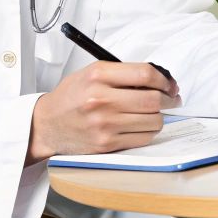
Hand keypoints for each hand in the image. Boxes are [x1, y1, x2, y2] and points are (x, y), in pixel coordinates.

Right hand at [29, 61, 179, 161]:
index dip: (165, 80)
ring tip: (152, 113)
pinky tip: (141, 126)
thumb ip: (122, 73)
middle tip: (171, 98)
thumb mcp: (91, 74)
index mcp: (98, 76)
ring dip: (159, 116)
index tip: (170, 84)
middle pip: (153, 99)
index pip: (145, 74)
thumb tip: (160, 79)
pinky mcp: (106, 144)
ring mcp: (104, 124)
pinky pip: (143, 138)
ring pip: (153, 121)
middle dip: (169, 99)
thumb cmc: (71, 97)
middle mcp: (100, 99)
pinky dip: (148, 131)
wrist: (46, 125)